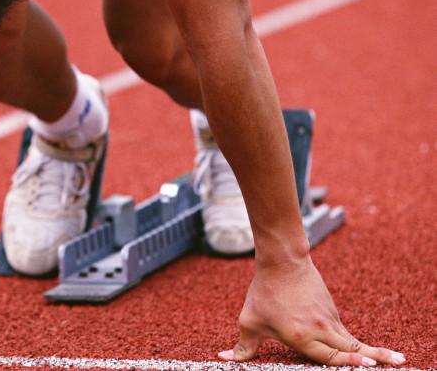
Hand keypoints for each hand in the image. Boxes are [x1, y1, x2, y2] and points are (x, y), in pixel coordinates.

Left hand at [220, 254, 404, 366]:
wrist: (282, 261)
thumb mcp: (249, 320)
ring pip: (353, 341)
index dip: (348, 363)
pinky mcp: (332, 312)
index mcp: (300, 335)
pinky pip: (346, 333)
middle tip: (395, 364)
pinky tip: (372, 353)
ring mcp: (328, 319)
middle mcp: (319, 328)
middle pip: (349, 350)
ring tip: (398, 360)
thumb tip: (223, 358)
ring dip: (375, 352)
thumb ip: (242, 346)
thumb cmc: (263, 292)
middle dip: (371, 359)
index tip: (367, 365)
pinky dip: (358, 344)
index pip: (329, 357)